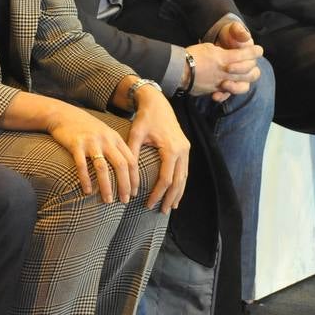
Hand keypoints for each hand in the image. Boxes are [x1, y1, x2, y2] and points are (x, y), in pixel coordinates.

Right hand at [48, 103, 137, 203]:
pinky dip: (85, 180)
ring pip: (102, 168)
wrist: (63, 115)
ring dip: (107, 186)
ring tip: (108, 200)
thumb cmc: (86, 128)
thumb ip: (116, 147)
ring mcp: (91, 142)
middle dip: (125, 185)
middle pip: (121, 165)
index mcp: (115, 138)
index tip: (134, 193)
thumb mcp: (105, 133)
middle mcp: (105, 139)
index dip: (134, 178)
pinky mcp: (76, 144)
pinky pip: (82, 165)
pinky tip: (87, 191)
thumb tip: (126, 169)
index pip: (131, 160)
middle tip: (125, 201)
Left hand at [125, 86, 190, 213]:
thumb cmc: (144, 118)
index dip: (157, 194)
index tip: (148, 204)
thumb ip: (132, 155)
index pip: (165, 179)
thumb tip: (127, 178)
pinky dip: (181, 183)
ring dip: (178, 193)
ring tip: (171, 207)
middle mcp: (182, 150)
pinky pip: (185, 170)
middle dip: (170, 198)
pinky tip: (177, 192)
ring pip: (184, 177)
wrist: (158, 103)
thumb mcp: (135, 134)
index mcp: (171, 149)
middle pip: (178, 181)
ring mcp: (186, 149)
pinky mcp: (186, 147)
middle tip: (162, 212)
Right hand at [184, 40, 260, 101]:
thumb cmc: (192, 55)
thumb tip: (228, 55)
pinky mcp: (215, 91)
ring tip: (245, 76)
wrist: (178, 70)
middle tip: (253, 63)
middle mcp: (226, 72)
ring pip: (242, 85)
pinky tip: (231, 86)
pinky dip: (232, 90)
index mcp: (224, 58)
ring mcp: (221, 83)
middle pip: (249, 72)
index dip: (255, 52)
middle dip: (254, 67)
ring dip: (246, 81)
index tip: (259, 50)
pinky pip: (228, 94)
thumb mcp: (208, 47)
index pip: (246, 55)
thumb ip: (222, 52)